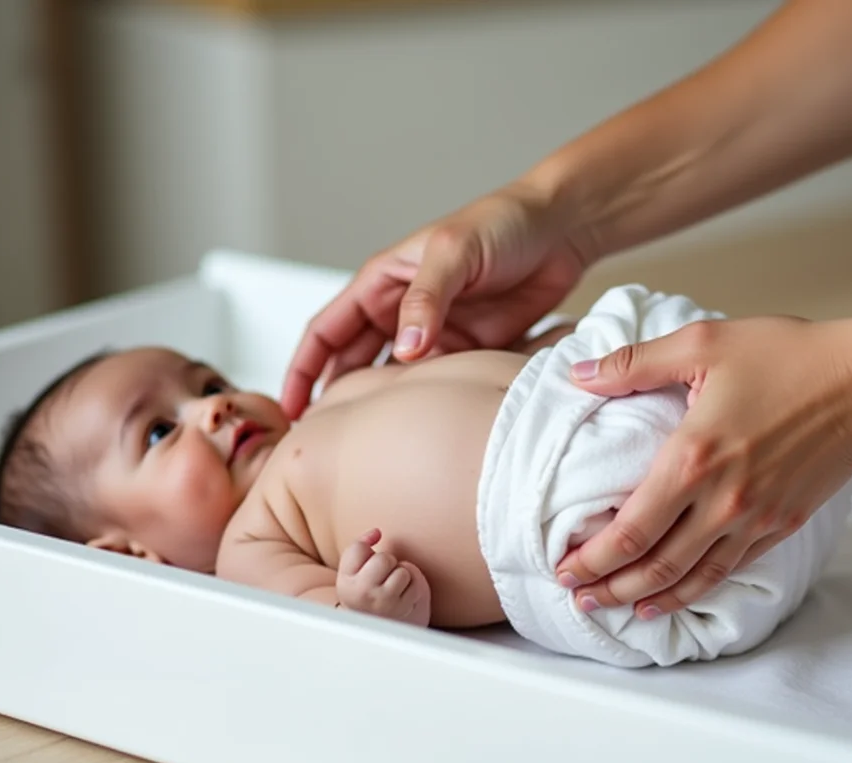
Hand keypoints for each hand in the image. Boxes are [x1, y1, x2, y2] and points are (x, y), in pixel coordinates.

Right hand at [280, 182, 594, 418]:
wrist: (562, 230)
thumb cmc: (502, 223)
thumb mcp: (454, 252)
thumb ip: (427, 299)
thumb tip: (405, 350)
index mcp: (382, 283)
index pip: (327, 332)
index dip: (303, 370)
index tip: (289, 411)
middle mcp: (400, 312)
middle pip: (352, 365)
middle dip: (336, 402)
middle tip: (325, 446)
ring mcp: (434, 335)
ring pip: (393, 382)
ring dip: (380, 411)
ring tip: (366, 450)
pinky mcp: (468, 351)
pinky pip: (438, 385)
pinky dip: (426, 408)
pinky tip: (421, 436)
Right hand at [336, 529, 431, 626]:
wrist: (375, 625)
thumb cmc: (365, 590)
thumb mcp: (352, 571)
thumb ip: (360, 547)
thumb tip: (377, 532)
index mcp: (346, 582)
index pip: (358, 548)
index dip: (367, 546)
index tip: (367, 556)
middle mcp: (362, 594)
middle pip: (384, 559)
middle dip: (387, 561)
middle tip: (382, 573)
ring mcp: (384, 603)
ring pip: (402, 570)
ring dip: (401, 574)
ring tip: (392, 585)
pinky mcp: (403, 609)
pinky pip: (416, 582)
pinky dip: (413, 584)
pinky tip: (402, 593)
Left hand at [555, 315, 851, 617]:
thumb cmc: (789, 355)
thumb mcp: (702, 343)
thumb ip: (633, 363)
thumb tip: (577, 373)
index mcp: (692, 458)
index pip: (629, 530)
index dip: (591, 558)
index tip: (563, 567)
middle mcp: (722, 500)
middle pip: (654, 566)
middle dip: (609, 588)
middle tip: (577, 598)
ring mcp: (754, 519)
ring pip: (692, 579)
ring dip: (649, 598)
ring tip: (617, 608)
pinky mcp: (781, 525)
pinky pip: (730, 569)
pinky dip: (696, 590)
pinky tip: (676, 593)